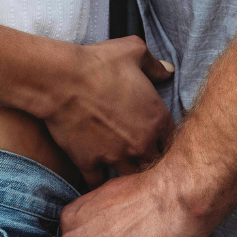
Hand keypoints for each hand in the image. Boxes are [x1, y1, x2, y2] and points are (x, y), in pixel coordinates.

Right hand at [42, 37, 174, 187]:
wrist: (64, 80)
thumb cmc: (100, 63)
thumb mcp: (134, 51)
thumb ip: (155, 64)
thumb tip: (169, 69)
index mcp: (156, 118)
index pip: (173, 140)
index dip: (166, 139)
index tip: (158, 137)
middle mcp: (140, 143)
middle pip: (156, 164)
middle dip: (152, 161)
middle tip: (142, 155)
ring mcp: (115, 157)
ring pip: (131, 179)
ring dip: (128, 174)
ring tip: (123, 169)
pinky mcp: (90, 163)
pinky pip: (98, 185)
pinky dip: (99, 185)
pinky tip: (98, 180)